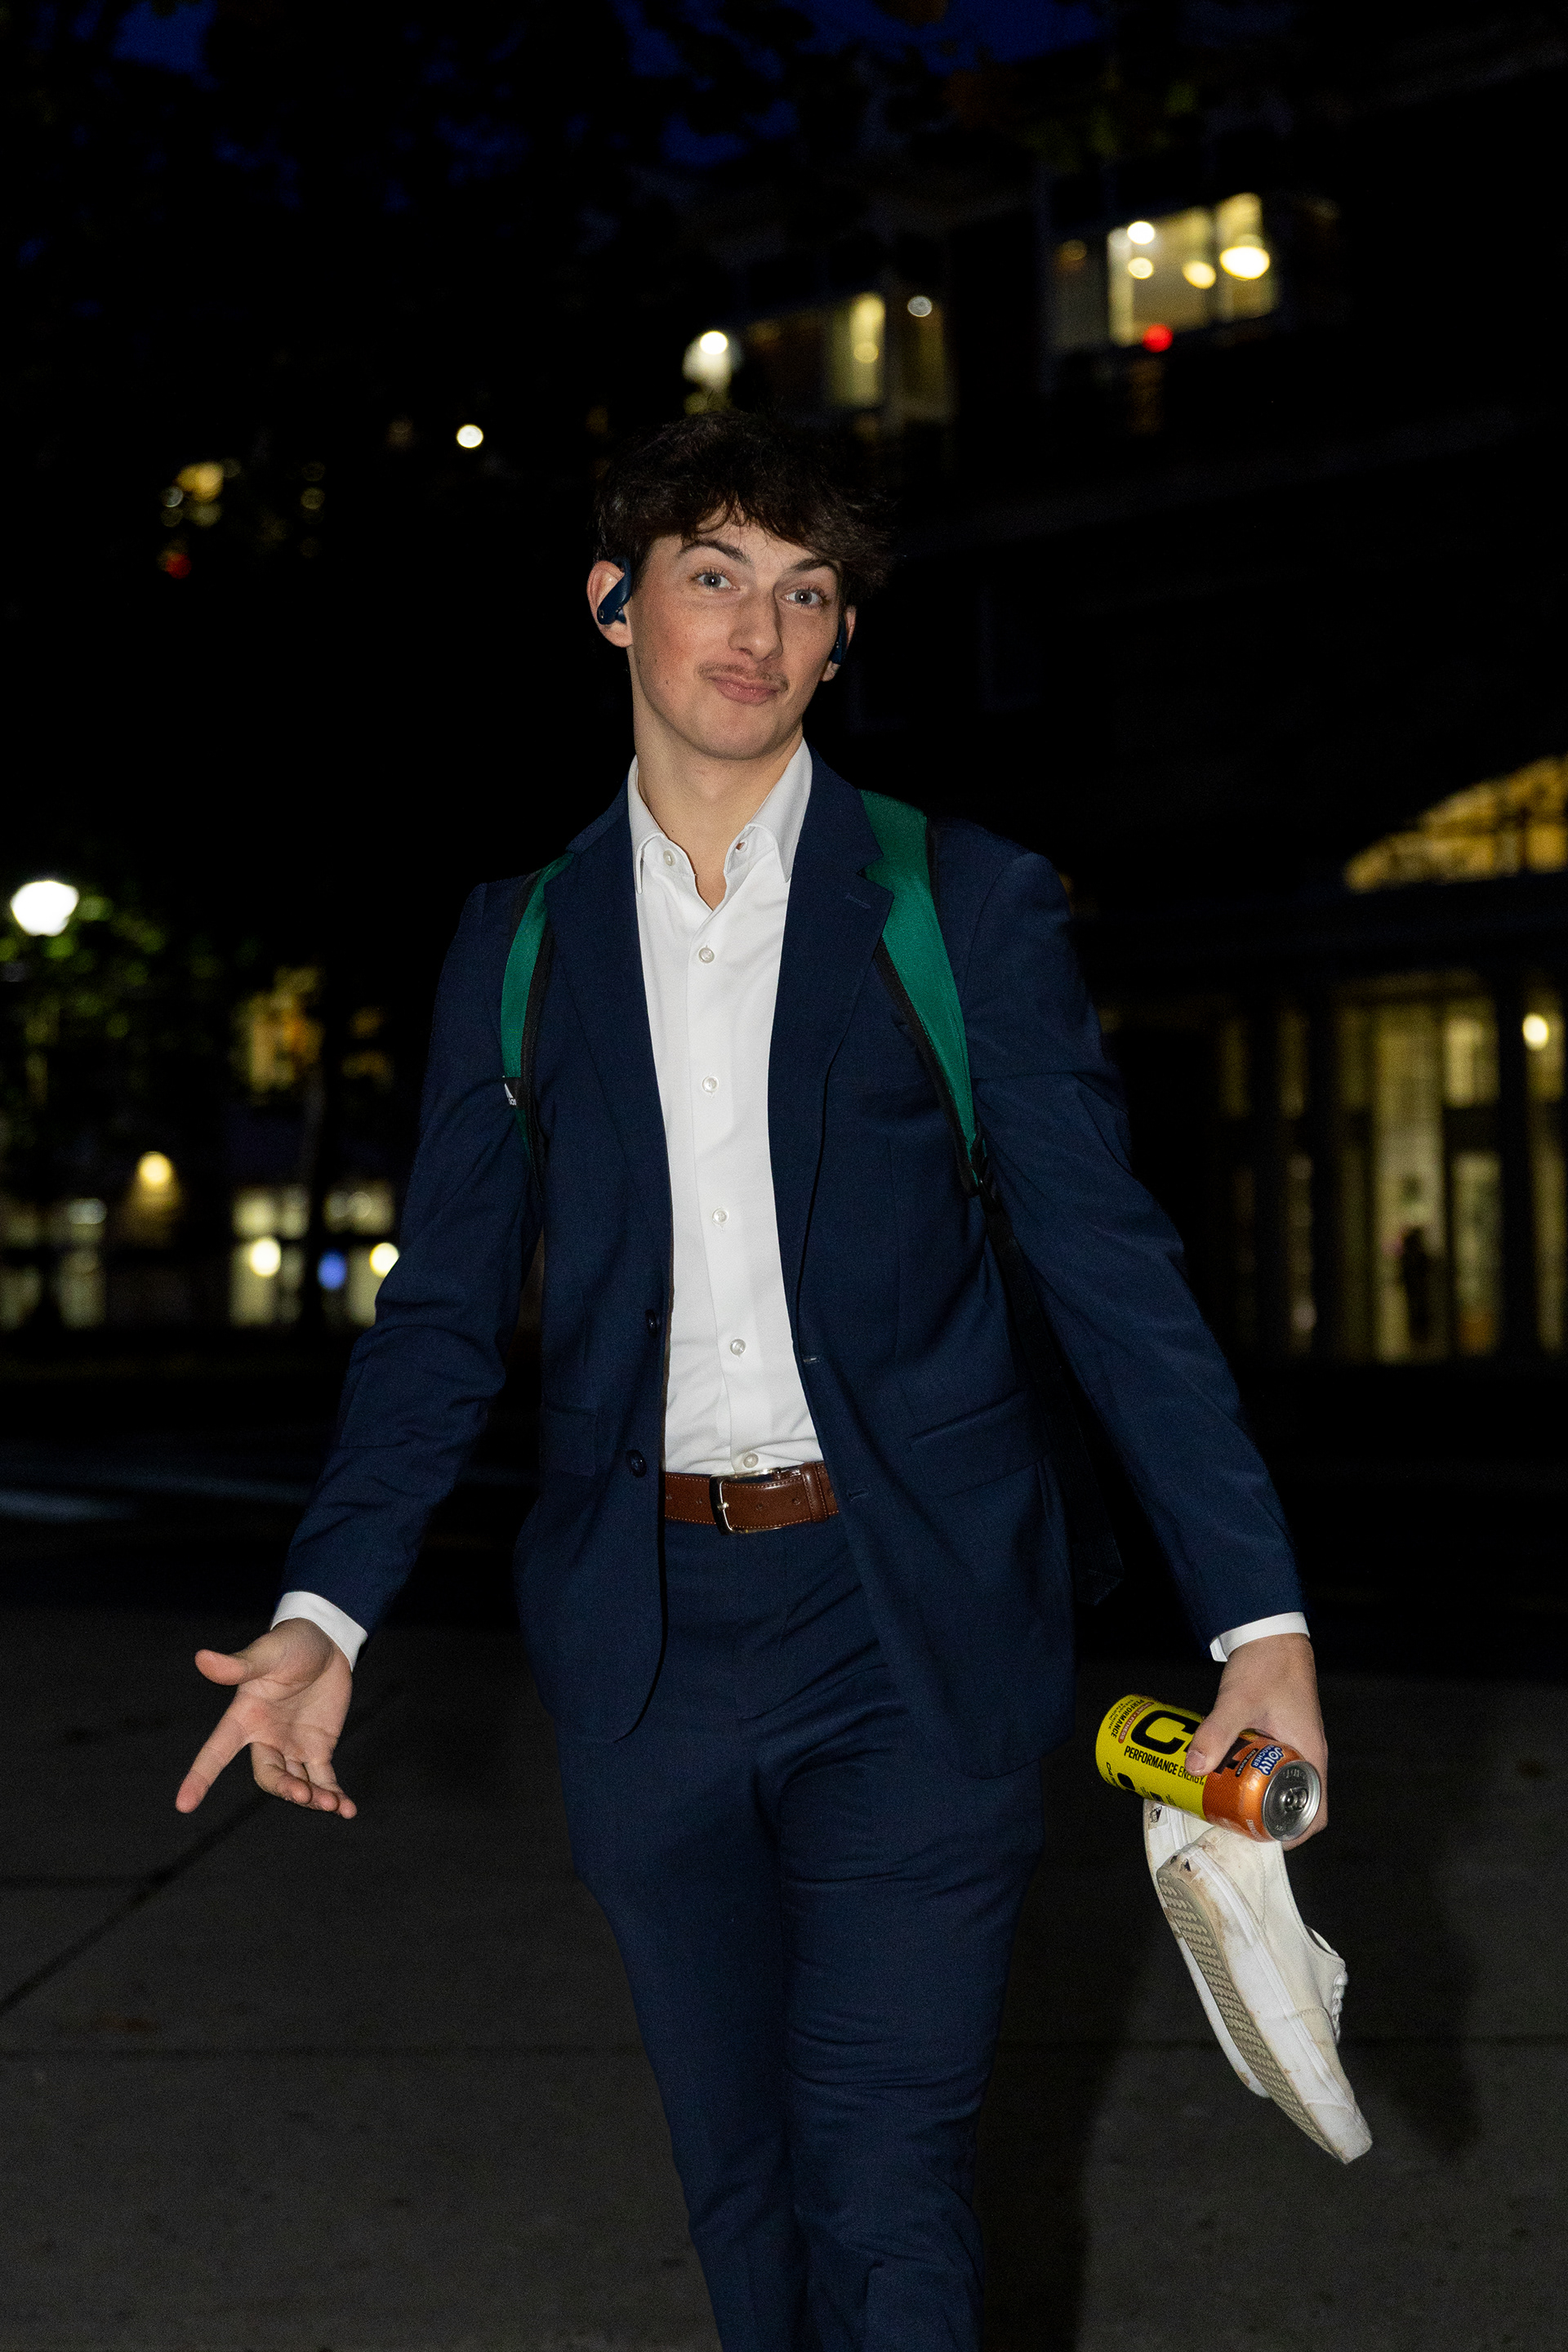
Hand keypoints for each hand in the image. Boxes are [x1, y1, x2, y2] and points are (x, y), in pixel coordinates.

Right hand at [175, 1617, 356, 1817]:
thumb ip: (239, 1665)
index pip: (216, 1752)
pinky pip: (324, 1779)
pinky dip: (334, 1796)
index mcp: (245, 1718)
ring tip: (332, 1804)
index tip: (182, 1805)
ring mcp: (292, 1746)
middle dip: (283, 1788)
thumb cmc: (290, 1643)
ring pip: (296, 1784)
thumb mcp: (267, 1653)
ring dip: (311, 1798)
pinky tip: (347, 1810)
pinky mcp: (318, 1748)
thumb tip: (201, 1658)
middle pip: (268, 1776)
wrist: (327, 1643)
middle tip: (303, 1794)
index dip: (200, 1778)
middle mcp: (265, 1738)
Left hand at [1186, 1631, 1326, 1845]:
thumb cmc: (1267, 1665)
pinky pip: (1267, 1763)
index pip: (1315, 1812)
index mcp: (1310, 1755)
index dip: (1293, 1833)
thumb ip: (1217, 1731)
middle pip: (1293, 1802)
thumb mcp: (1239, 1700)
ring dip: (1254, 1794)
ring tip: (1221, 1801)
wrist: (1271, 1633)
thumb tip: (1194, 1769)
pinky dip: (1248, 1772)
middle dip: (1265, 1817)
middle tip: (1231, 1822)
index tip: (1262, 1839)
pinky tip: (1221, 1770)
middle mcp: (1306, 1754)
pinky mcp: (1277, 1732)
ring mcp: (1292, 1743)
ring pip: (1278, 1782)